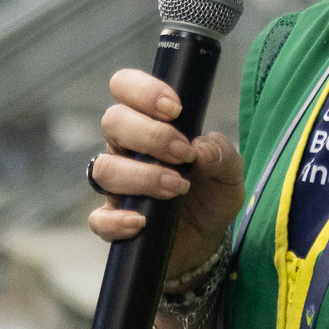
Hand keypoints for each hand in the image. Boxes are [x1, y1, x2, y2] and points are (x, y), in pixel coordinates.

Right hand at [88, 67, 244, 279]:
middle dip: (150, 135)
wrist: (207, 240)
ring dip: (142, 176)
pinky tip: (142, 222)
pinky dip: (117, 220)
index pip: (126, 88)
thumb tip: (202, 149)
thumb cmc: (211, 194)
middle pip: (113, 122)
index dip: (143, 90)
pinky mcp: (113, 221)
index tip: (174, 108)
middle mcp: (126, 149)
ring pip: (103, 169)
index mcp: (149, 124)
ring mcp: (116, 186)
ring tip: (177, 188)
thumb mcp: (229, 173)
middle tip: (182, 154)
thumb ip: (222, 154)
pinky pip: (98, 219)